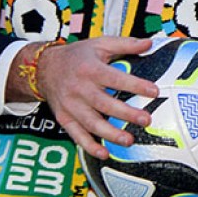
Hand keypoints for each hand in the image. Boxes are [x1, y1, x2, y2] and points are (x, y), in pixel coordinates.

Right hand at [29, 36, 156, 160]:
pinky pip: (76, 134)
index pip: (115, 78)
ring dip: (110, 133)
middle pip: (104, 103)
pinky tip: (104, 153)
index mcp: (90, 69)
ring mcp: (70, 105)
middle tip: (146, 120)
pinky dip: (89, 145)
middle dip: (126, 113)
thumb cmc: (77, 56)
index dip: (135, 85)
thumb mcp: (100, 43)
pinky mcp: (63, 117)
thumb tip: (150, 43)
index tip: (154, 92)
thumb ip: (125, 44)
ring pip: (90, 122)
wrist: (43, 67)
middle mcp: (78, 88)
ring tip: (129, 140)